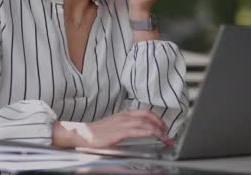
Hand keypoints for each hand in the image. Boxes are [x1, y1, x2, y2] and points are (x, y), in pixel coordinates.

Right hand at [52, 110, 172, 147]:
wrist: (83, 133)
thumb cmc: (98, 132)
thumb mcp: (115, 125)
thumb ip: (127, 126)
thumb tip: (138, 130)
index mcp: (124, 114)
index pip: (145, 112)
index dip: (157, 118)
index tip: (164, 127)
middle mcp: (125, 116)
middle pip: (148, 116)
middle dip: (161, 124)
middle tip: (168, 134)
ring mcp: (122, 123)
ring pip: (146, 122)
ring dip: (158, 130)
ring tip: (166, 138)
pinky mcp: (119, 132)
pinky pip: (138, 130)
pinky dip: (149, 132)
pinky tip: (155, 136)